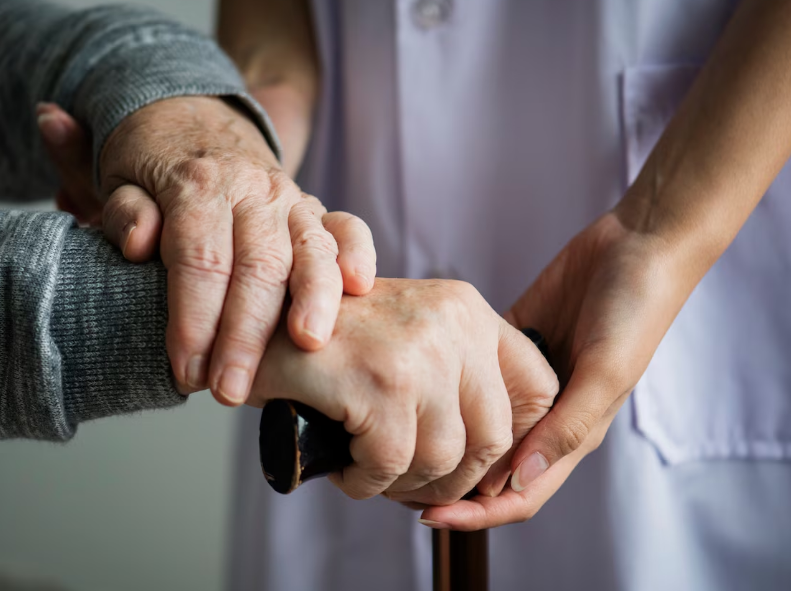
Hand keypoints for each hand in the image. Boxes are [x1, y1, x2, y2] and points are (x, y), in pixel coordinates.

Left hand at [35, 98, 376, 404]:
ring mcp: (290, 199)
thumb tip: (140, 244)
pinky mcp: (315, 210)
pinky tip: (359, 287)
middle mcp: (252, 190)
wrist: (193, 121)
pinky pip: (347, 227)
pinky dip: (357, 254)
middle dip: (246, 334)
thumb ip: (125, 212)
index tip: (187, 371)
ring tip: (308, 345)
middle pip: (257, 265)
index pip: (200, 260)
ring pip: (309, 249)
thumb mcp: (119, 179)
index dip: (194, 320)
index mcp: (198, 185)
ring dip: (313, 300)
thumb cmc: (153, 166)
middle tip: (230, 390)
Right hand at [249, 278, 557, 503]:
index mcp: (467, 308)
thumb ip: (460, 373)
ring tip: (369, 470)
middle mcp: (452, 323)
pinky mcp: (379, 383)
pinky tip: (345, 468)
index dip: (516, 440)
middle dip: (453, 477)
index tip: (477, 463)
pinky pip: (389, 466)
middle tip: (411, 482)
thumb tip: (504, 456)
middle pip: (493, 437)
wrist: (253, 322)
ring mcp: (418, 352)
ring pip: (442, 459)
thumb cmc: (330, 341)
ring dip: (403, 482)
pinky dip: (365, 483)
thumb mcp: (410, 336)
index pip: (537, 387)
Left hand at [421, 212, 693, 529]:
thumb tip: (519, 479)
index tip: (427, 516)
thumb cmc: (634, 311)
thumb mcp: (606, 371)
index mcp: (573, 432)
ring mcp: (525, 380)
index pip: (519, 492)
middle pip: (490, 468)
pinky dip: (447, 386)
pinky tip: (416, 386)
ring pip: (477, 425)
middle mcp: (546, 414)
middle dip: (448, 484)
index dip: (476, 514)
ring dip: (444, 437)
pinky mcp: (510, 343)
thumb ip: (568, 426)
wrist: (638, 245)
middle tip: (395, 483)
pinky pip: (473, 374)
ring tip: (398, 438)